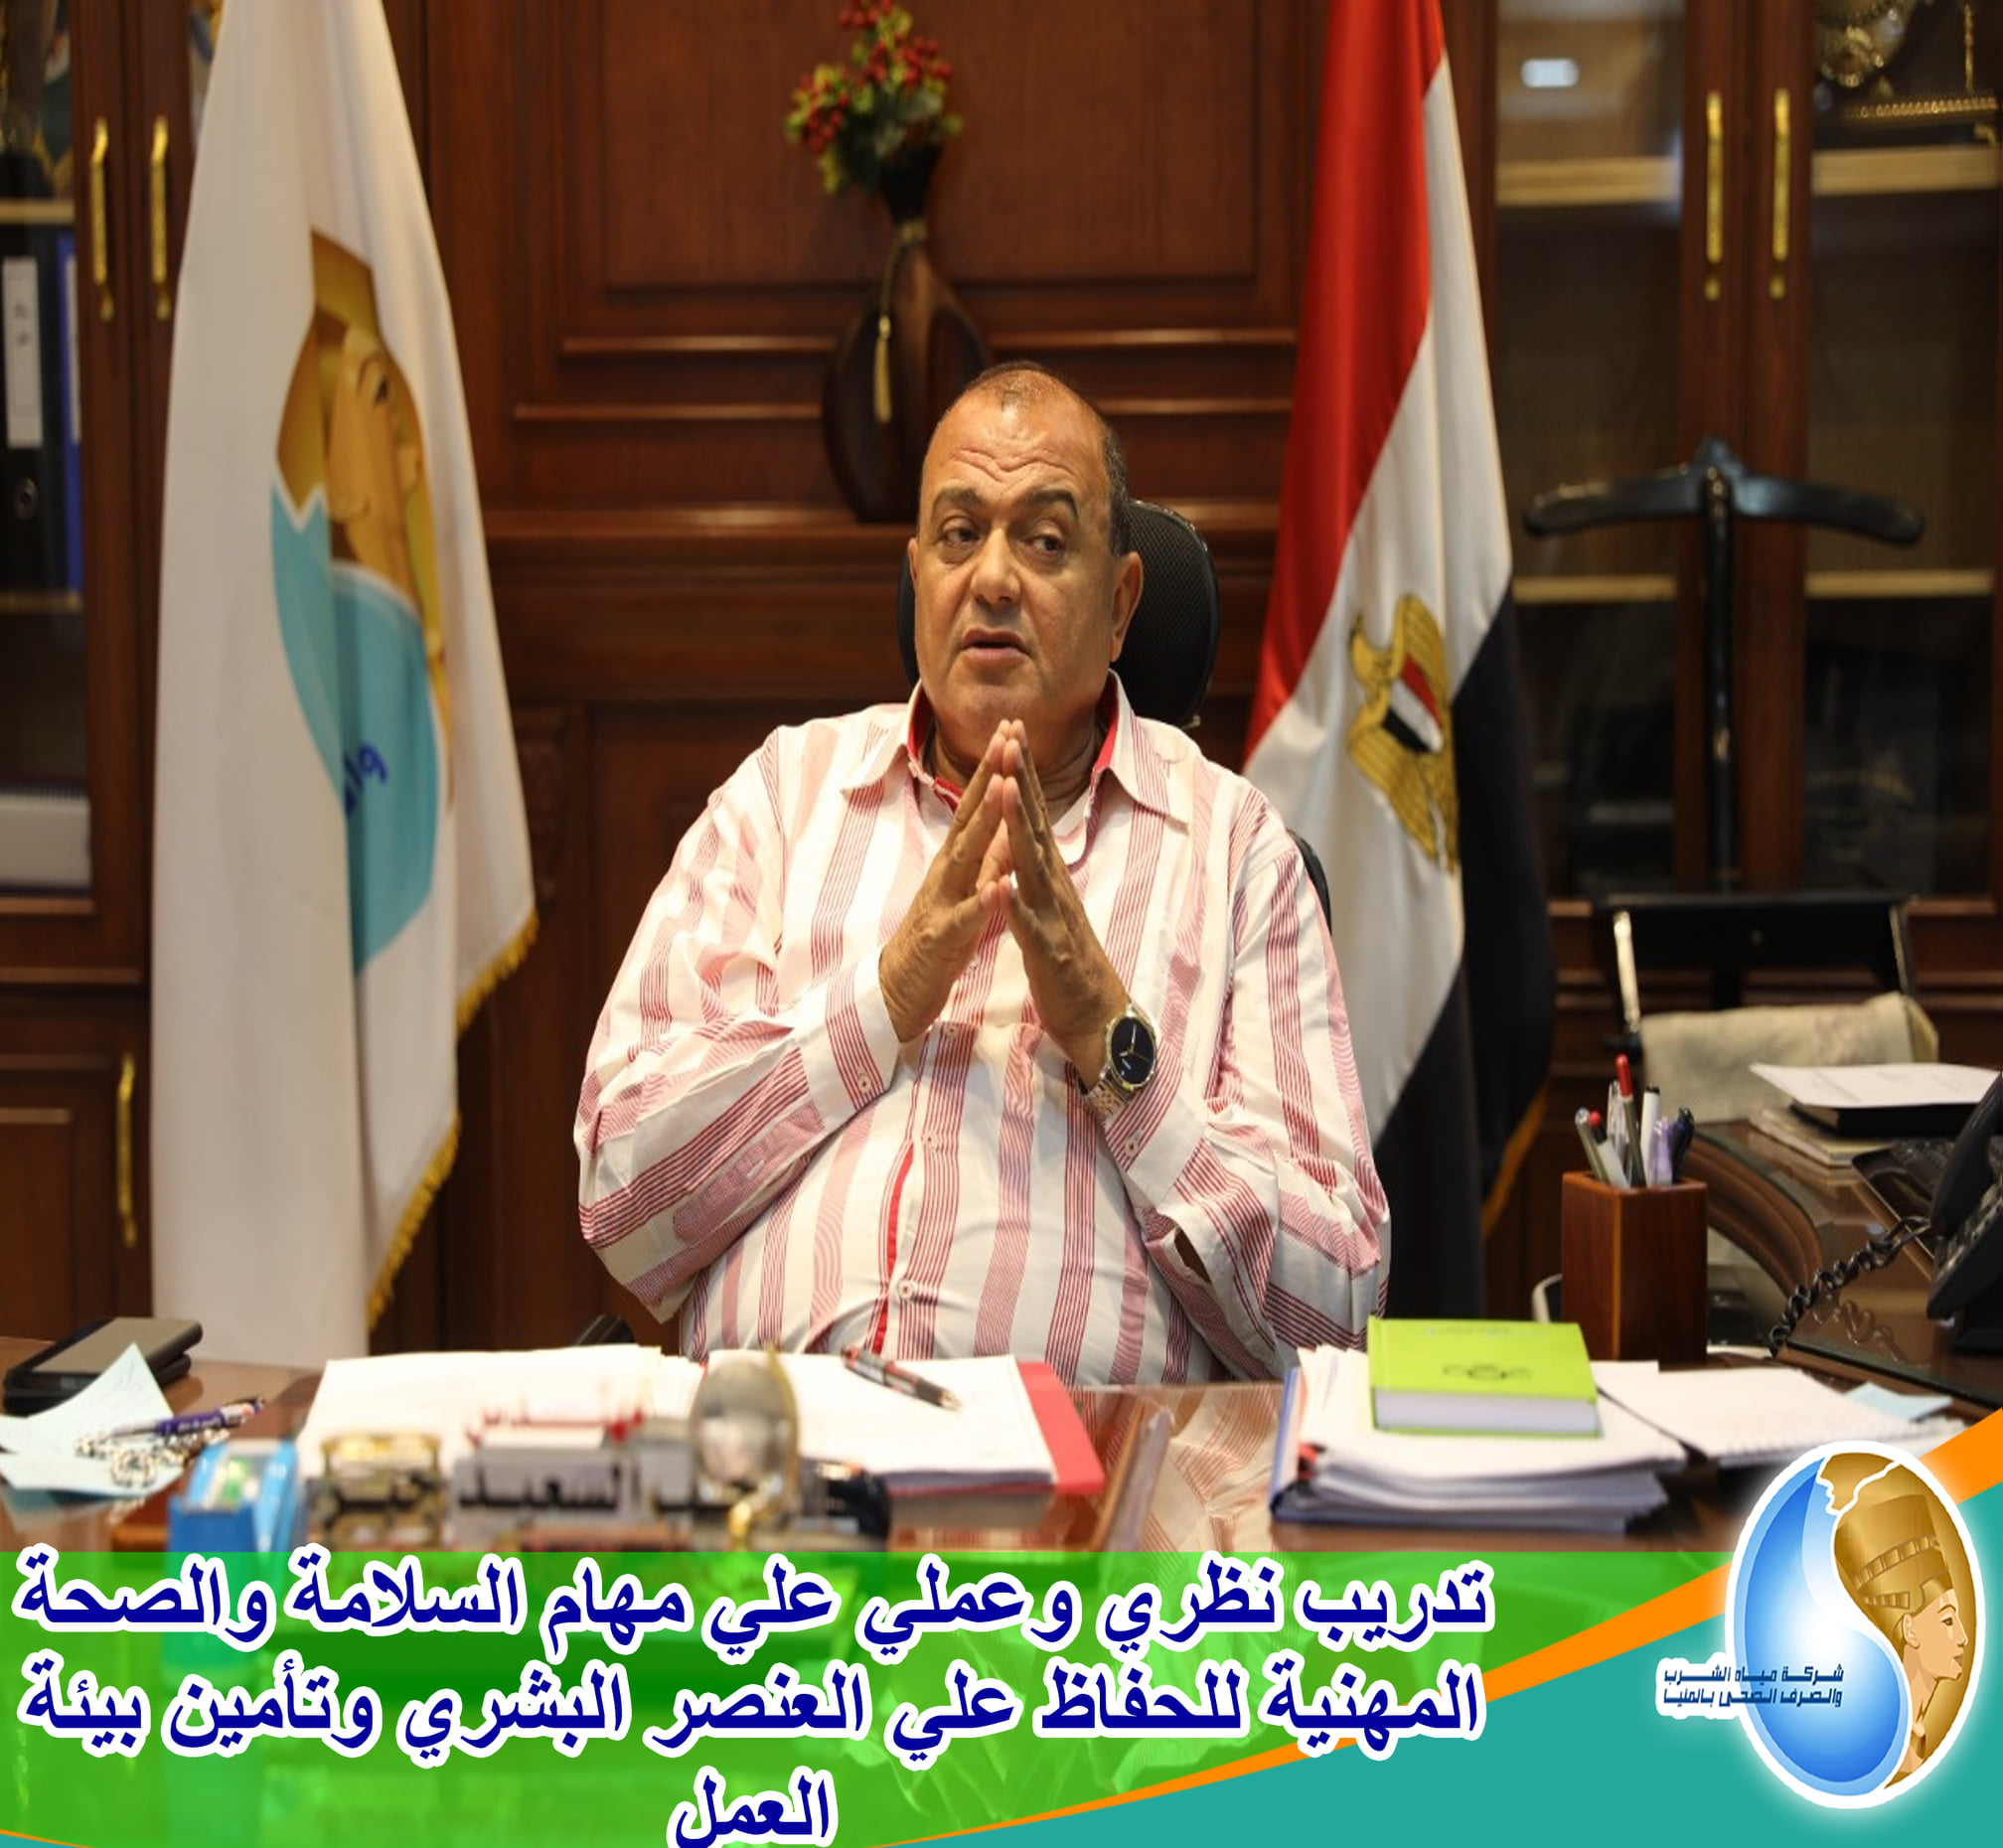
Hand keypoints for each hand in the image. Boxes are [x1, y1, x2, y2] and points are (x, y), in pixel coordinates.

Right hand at [879, 724, 1011, 1042]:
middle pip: (968, 817)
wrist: (901, 989)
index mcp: (956, 860)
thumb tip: (1005, 820)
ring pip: (965, 858)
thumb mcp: (967, 889)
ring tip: (1004, 789)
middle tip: (1007, 736)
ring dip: (985, 823)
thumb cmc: (941, 937)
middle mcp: (946, 872)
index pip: (976, 806)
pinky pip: (965, 917)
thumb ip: (985, 857)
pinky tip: (1000, 885)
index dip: (994, 768)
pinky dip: (983, 900)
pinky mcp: (942, 938)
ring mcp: (941, 902)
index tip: (1011, 730)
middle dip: (989, 776)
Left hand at [997, 723, 1127, 1078]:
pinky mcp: (1050, 954)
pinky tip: (1004, 886)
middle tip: (1013, 734)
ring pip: (1033, 866)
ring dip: (1020, 827)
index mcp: (1050, 877)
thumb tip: (1033, 835)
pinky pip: (1031, 928)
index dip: (1023, 773)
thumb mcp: (1049, 907)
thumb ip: (1039, 872)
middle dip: (1024, 779)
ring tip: (1006, 789)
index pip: (1035, 816)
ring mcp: (1055, 918)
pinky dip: (1016, 905)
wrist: (1098, 1019)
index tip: (1012, 732)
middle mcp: (1055, 888)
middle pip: (1038, 825)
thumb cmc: (1068, 965)